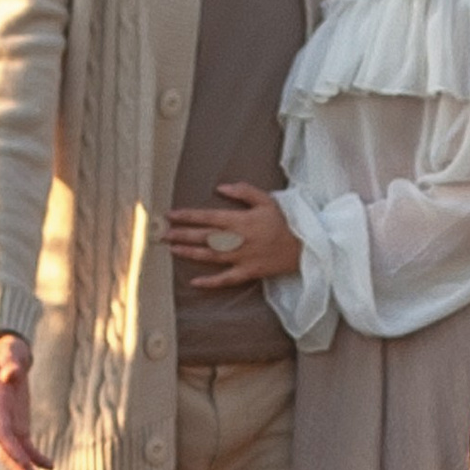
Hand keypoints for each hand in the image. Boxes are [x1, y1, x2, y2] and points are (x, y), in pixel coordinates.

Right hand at [0, 333, 48, 469]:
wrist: (2, 355)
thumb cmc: (6, 353)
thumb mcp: (10, 355)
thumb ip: (10, 365)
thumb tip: (12, 373)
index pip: (2, 434)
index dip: (12, 449)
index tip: (24, 464)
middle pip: (7, 452)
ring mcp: (8, 426)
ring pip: (15, 455)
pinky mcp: (18, 426)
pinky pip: (27, 447)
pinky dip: (37, 458)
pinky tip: (51, 466)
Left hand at [164, 183, 301, 290]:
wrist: (306, 246)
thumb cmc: (286, 221)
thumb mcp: (267, 200)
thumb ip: (243, 192)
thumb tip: (220, 188)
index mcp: (241, 220)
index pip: (208, 217)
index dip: (188, 216)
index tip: (171, 215)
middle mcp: (238, 240)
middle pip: (204, 237)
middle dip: (182, 235)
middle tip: (162, 234)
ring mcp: (242, 258)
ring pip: (210, 256)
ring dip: (190, 253)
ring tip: (172, 250)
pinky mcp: (249, 272)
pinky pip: (226, 279)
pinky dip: (210, 282)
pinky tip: (194, 282)